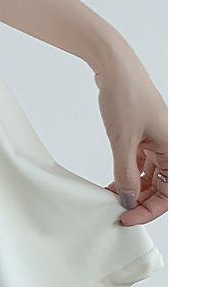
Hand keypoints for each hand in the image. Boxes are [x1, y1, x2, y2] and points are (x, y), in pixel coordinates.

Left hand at [94, 56, 167, 225]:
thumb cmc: (126, 96)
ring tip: (110, 199)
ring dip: (132, 190)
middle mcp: (171, 147)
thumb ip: (126, 174)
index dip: (149, 210)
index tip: (126, 218)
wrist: (114, 68)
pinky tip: (111, 184)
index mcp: (176, 148)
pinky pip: (138, 164)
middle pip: (161, 187)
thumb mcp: (123, 141)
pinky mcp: (142, 136)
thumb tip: (128, 201)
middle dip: (140, 202)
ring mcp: (157, 141)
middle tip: (116, 212)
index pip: (170, 193)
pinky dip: (126, 175)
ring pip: (149, 177)